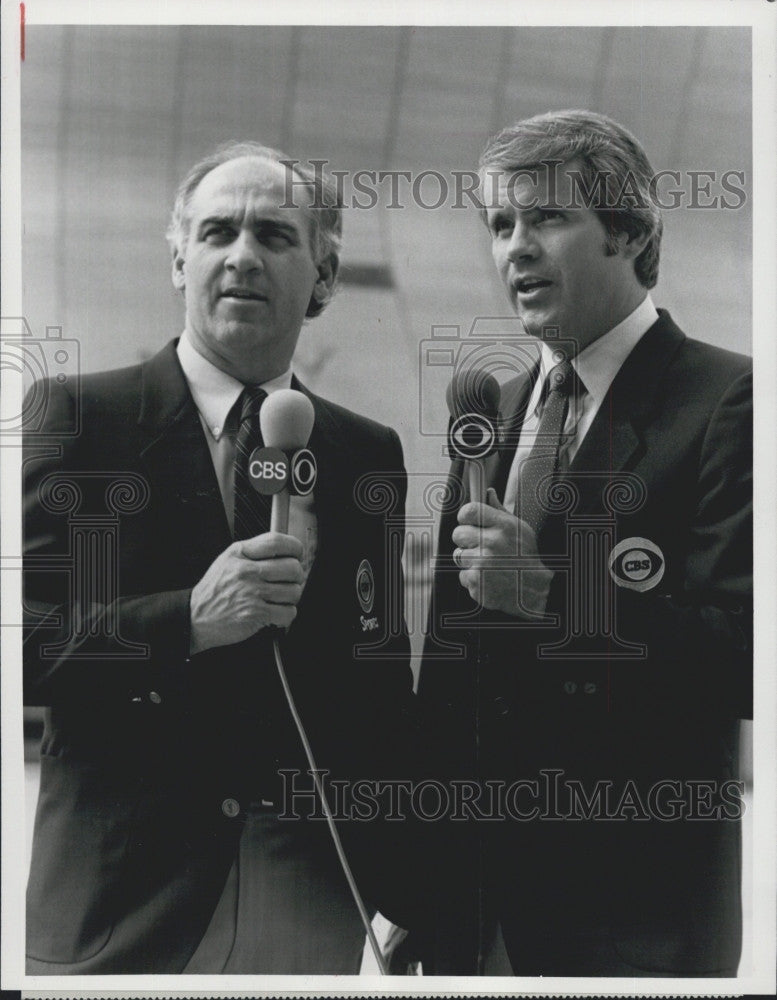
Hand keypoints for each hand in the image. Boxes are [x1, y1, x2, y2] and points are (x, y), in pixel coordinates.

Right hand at [189, 532, 304, 653]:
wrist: (195, 617)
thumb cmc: (214, 590)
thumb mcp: (227, 560)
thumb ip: (254, 552)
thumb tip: (285, 549)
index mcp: (240, 554)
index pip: (277, 542)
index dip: (294, 547)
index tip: (297, 553)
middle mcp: (247, 572)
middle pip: (292, 567)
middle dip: (297, 575)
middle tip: (291, 580)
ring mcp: (252, 593)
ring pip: (294, 591)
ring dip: (292, 596)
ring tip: (280, 598)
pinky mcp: (256, 614)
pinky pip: (288, 612)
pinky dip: (287, 614)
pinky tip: (276, 612)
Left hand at [452, 488, 552, 617]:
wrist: (532, 590)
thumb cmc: (525, 556)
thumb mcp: (519, 529)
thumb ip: (500, 512)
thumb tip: (488, 492)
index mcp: (504, 526)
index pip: (469, 510)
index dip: (465, 516)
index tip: (468, 522)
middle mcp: (492, 543)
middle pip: (458, 534)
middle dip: (466, 541)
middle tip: (480, 547)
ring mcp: (482, 564)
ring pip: (458, 556)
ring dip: (469, 561)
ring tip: (488, 564)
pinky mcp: (476, 583)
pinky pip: (462, 575)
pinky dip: (472, 578)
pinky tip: (488, 578)